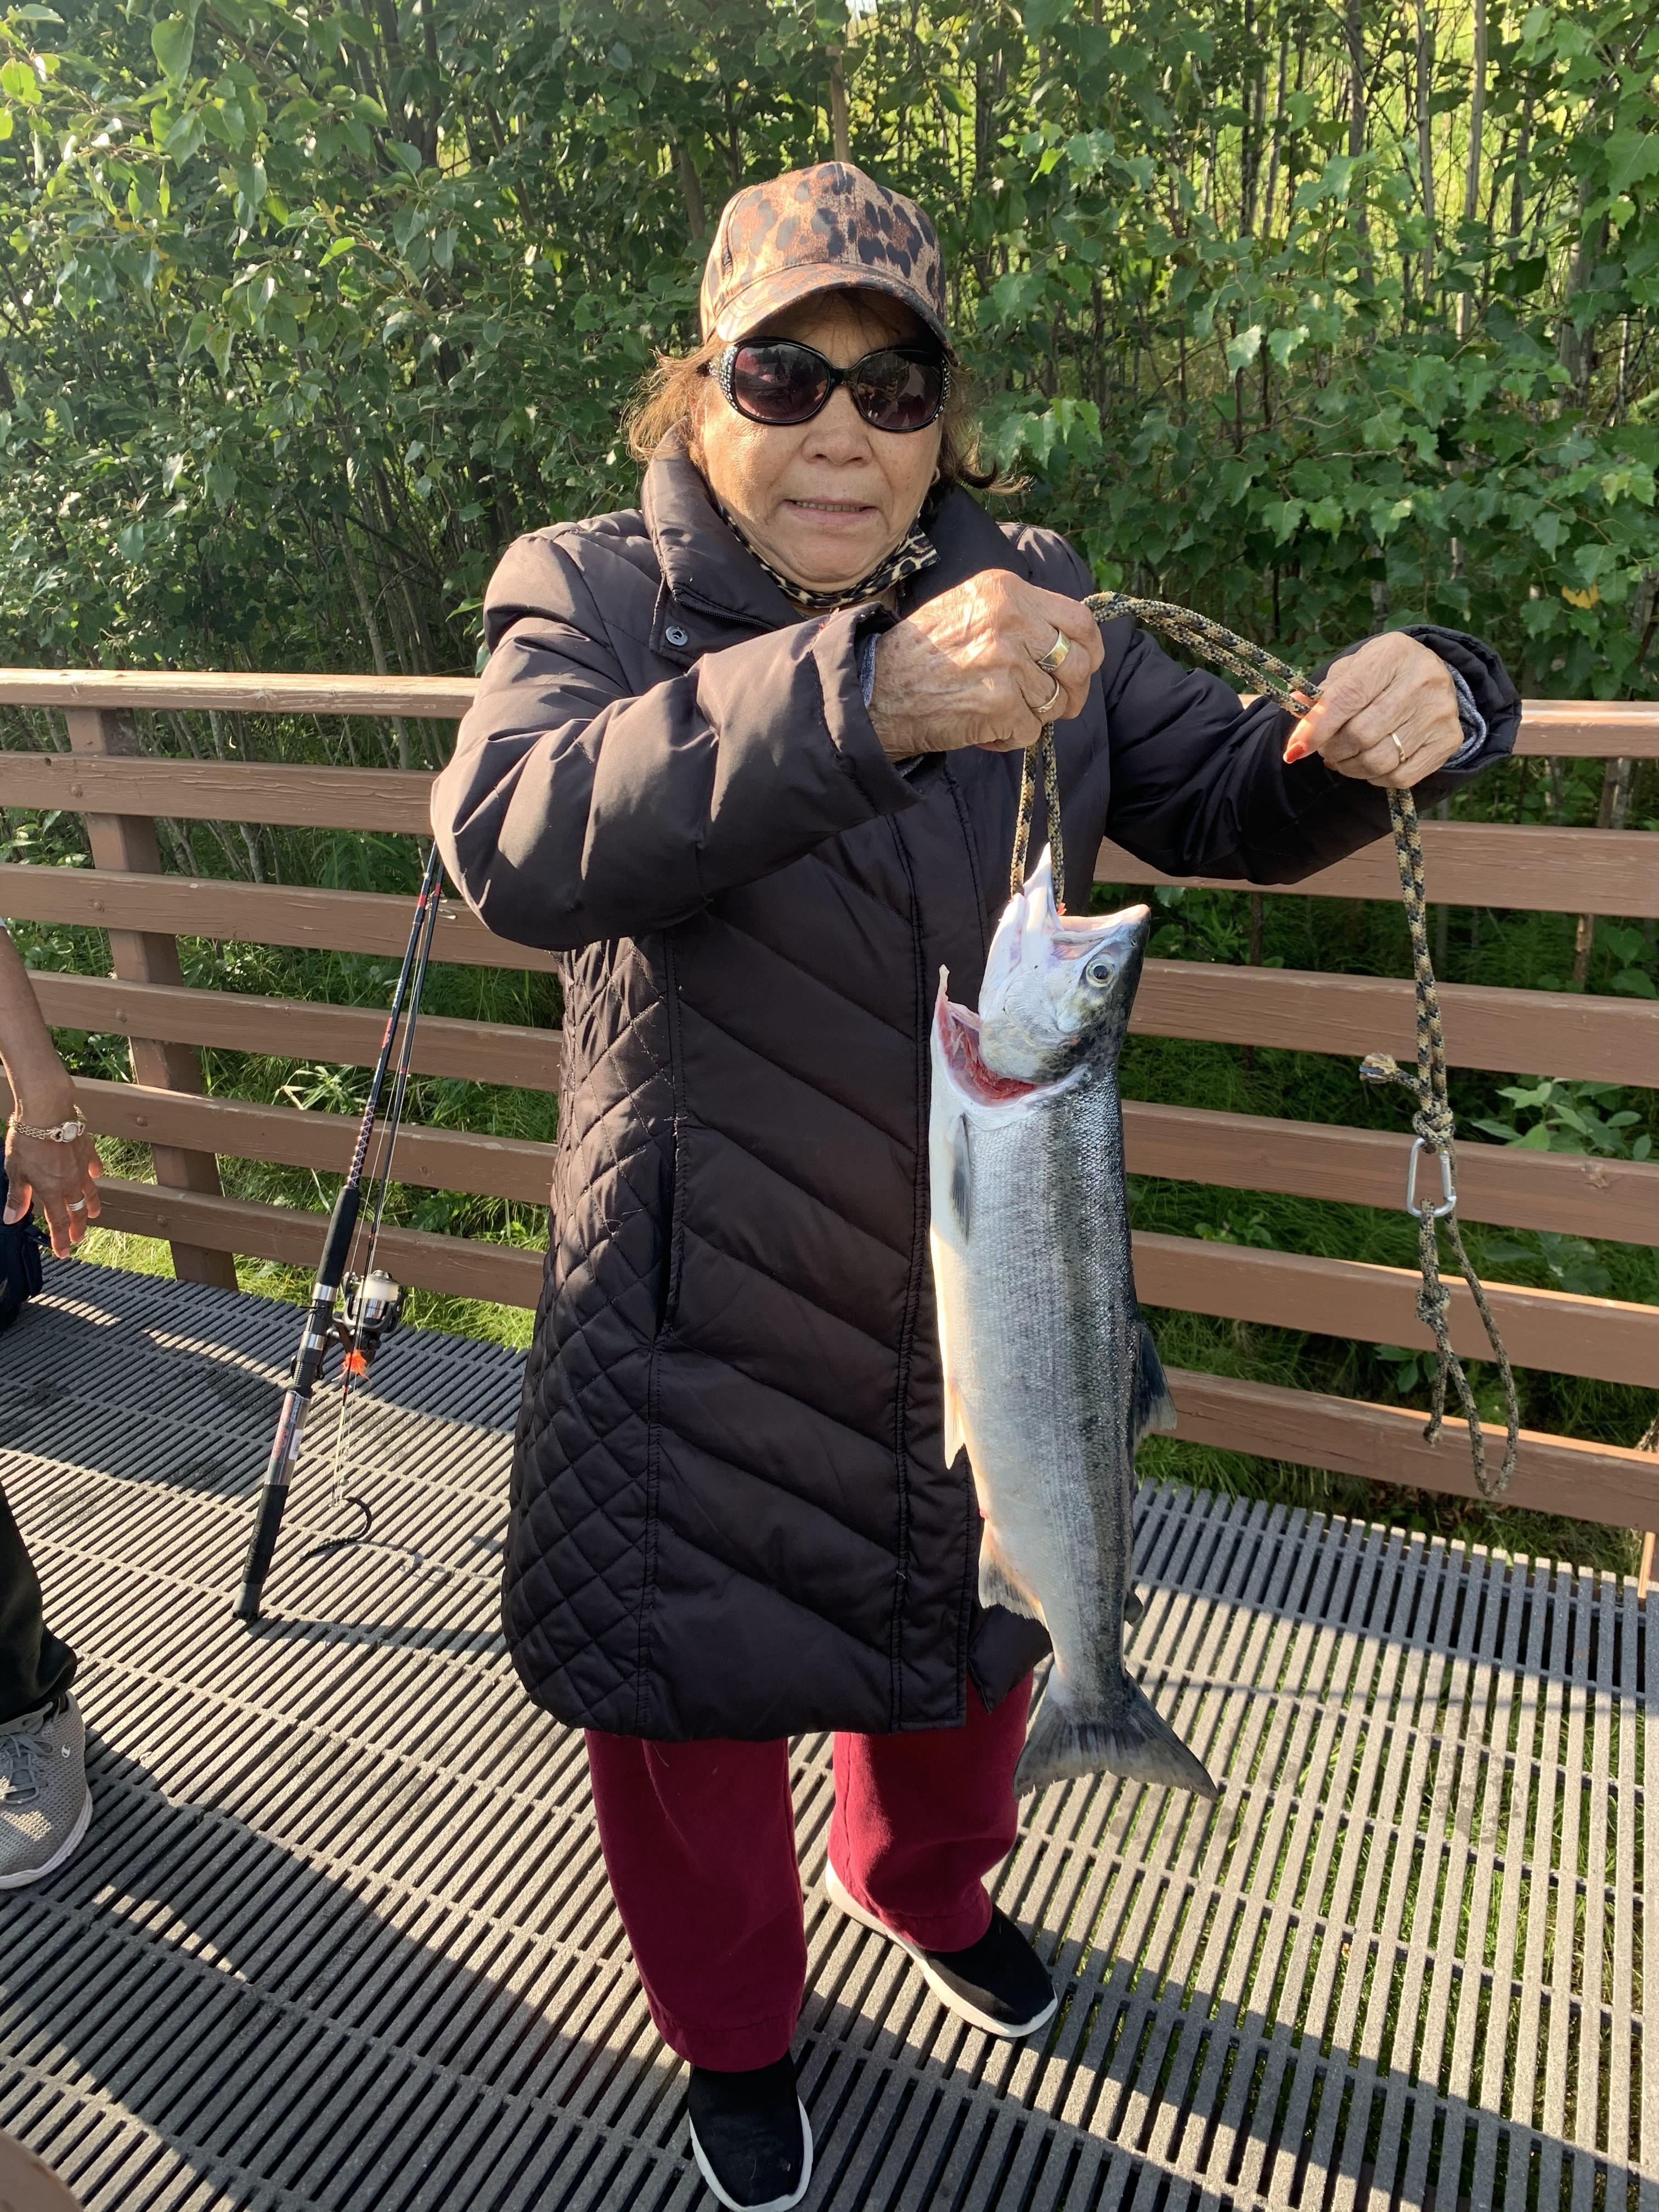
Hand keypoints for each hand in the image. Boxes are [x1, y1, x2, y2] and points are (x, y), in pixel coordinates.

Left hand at [4, 1120, 103, 1257]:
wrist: (48, 1112)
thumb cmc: (28, 1141)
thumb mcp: (15, 1171)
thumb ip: (17, 1196)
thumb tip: (12, 1219)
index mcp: (51, 1191)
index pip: (58, 1222)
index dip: (60, 1240)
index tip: (63, 1252)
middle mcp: (70, 1183)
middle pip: (76, 1211)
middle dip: (77, 1228)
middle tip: (77, 1238)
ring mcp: (81, 1167)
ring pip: (90, 1192)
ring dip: (90, 1206)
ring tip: (93, 1214)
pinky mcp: (87, 1151)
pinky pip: (93, 1167)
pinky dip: (93, 1174)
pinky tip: (93, 1175)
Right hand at [868, 571, 1105, 758]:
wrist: (877, 690)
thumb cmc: (922, 654)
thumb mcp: (970, 608)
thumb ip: (1019, 615)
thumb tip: (1069, 639)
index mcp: (1006, 590)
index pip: (1080, 619)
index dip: (1090, 650)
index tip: (1084, 667)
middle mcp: (1011, 620)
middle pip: (1077, 664)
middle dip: (1073, 693)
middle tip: (1056, 706)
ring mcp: (1008, 662)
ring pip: (1055, 702)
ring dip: (1034, 717)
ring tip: (1000, 713)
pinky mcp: (1001, 703)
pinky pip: (1030, 731)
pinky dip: (1009, 738)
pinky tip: (982, 729)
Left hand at [1282, 634, 1463, 788]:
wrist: (1429, 676)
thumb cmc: (1381, 675)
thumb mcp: (1351, 671)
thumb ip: (1323, 693)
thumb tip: (1297, 706)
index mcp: (1393, 653)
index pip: (1347, 698)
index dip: (1316, 729)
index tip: (1295, 749)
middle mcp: (1424, 679)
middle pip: (1361, 735)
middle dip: (1332, 750)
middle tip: (1326, 749)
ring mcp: (1440, 712)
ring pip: (1379, 761)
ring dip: (1350, 767)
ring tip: (1343, 757)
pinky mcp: (1449, 739)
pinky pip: (1400, 777)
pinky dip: (1375, 778)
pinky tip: (1369, 764)